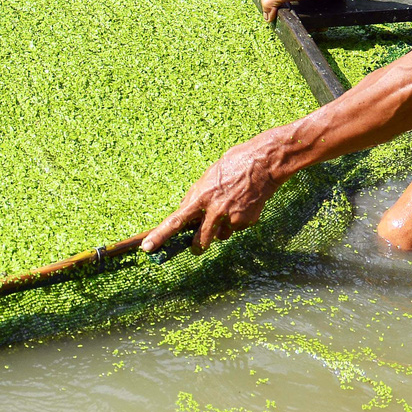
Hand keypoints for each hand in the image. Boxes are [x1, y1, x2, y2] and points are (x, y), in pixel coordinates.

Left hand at [141, 134, 286, 254]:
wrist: (264, 163)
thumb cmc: (233, 165)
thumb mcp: (207, 177)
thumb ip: (195, 197)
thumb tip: (186, 212)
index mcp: (200, 197)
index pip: (175, 221)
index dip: (160, 236)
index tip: (147, 248)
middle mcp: (214, 210)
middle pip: (199, 241)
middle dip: (197, 247)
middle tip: (196, 247)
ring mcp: (231, 218)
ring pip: (220, 237)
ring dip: (220, 230)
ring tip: (229, 208)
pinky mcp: (246, 222)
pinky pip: (236, 228)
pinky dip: (237, 221)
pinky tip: (243, 205)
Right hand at [259, 0, 352, 21]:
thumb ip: (271, 1)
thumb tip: (266, 17)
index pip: (282, 8)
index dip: (281, 18)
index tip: (282, 27)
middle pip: (297, 16)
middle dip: (298, 24)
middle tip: (300, 31)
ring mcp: (315, 1)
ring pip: (310, 19)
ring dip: (312, 26)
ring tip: (312, 30)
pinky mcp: (327, 5)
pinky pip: (323, 18)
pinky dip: (323, 24)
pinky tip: (322, 26)